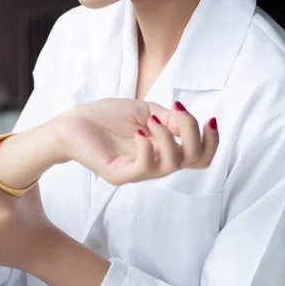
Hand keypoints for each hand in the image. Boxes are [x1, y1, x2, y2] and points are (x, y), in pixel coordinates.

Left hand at [51, 99, 218, 184]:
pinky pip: (145, 167)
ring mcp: (137, 172)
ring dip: (169, 137)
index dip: (211, 141)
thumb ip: (171, 118)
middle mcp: (154, 164)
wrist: (72, 124)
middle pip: (194, 160)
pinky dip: (148, 145)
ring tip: (152, 121)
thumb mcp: (146, 111)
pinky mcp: (119, 174)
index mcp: (162, 150)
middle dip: (194, 134)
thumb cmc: (106, 116)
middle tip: (178, 114)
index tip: (209, 119)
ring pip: (173, 164)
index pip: (199, 157)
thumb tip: (192, 121)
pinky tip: (138, 131)